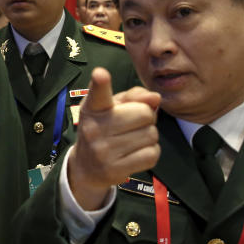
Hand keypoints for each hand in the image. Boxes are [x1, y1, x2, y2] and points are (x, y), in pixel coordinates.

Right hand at [67, 67, 161, 209]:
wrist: (87, 167)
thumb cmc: (106, 129)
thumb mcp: (114, 107)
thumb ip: (135, 96)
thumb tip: (156, 98)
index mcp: (93, 108)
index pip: (98, 93)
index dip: (100, 83)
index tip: (100, 74)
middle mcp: (94, 128)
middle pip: (145, 113)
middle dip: (146, 118)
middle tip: (133, 125)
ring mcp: (103, 151)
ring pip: (151, 135)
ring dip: (148, 136)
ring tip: (132, 140)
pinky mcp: (114, 170)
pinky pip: (152, 154)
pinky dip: (150, 152)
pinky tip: (135, 153)